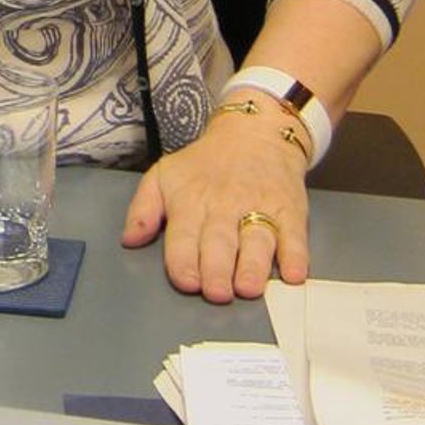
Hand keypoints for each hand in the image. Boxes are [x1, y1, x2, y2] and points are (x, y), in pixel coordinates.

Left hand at [120, 109, 310, 301]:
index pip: (184, 236)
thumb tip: (129, 240)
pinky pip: (294, 235)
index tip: (187, 282)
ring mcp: (260, 207)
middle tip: (217, 293)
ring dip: (253, 266)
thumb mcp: (164, 175)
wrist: (256, 132)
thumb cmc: (206, 163)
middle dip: (218, 269)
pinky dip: (295, 255)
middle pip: (221, 242)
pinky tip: (293, 273)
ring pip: (257, 240)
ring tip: (248, 288)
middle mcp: (225, 206)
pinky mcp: (290, 210)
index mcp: (190, 201)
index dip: (184, 260)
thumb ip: (143, 209)